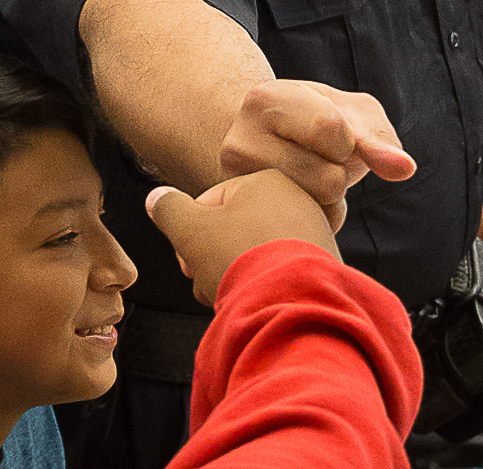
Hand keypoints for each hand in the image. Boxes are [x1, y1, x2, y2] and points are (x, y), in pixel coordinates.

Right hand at [147, 170, 340, 305]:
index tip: (186, 260)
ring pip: (255, 253)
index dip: (189, 234)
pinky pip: (280, 271)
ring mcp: (315, 233)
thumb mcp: (189, 229)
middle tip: (203, 281)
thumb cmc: (239, 257)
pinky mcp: (324, 264)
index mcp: (266, 180)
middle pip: (234, 230)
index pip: (211, 202)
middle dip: (211, 258)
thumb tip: (157, 198)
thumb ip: (168, 209)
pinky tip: (251, 302)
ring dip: (232, 274)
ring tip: (226, 295)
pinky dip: (262, 285)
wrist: (293, 301)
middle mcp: (297, 200)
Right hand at [219, 79, 415, 230]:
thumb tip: (404, 168)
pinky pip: (305, 234)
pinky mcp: (242, 223)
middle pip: (329, 180)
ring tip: (307, 178)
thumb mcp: (352, 114)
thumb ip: (380, 138)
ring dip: (329, 199)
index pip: (328, 128)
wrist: (266, 142)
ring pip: (317, 211)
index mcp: (264, 101)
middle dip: (339, 173)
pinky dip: (316, 221)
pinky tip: (297, 200)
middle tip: (314, 159)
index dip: (346, 138)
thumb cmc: (317, 121)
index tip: (329, 133)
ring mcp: (235, 188)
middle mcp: (238, 144)